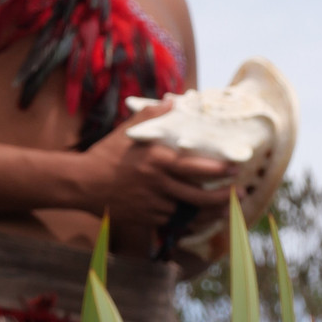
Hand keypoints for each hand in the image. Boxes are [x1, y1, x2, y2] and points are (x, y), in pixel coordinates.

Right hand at [78, 101, 235, 226]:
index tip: (235, 169)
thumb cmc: (107, 154)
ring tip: (226, 209)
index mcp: (157, 160)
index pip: (195, 167)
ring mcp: (152, 204)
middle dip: (223, 198)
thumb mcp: (129, 132)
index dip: (218, 171)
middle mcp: (158, 183)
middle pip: (198, 196)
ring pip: (187, 212)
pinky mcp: (146, 219)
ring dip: (208, 213)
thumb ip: (153, 116)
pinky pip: (171, 220)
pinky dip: (184, 219)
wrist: (82, 184)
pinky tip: (196, 217)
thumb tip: (173, 101)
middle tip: (239, 195)